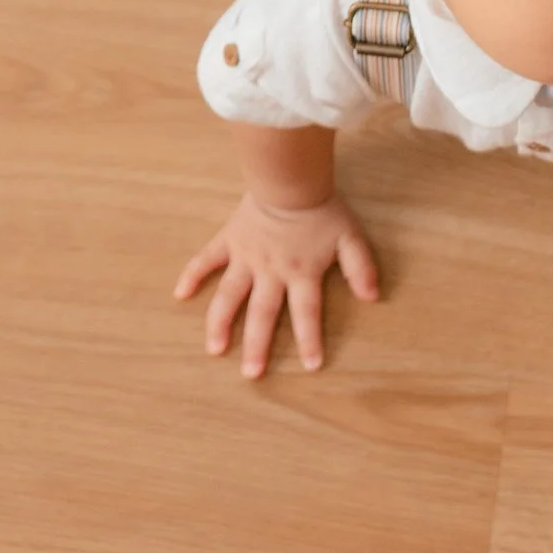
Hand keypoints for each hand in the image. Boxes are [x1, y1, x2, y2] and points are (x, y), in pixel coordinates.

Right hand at [174, 192, 380, 379]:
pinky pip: (206, 259)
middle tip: (252, 374)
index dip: (310, 339)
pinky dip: (192, 275)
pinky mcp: (229, 240)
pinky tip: (180, 294)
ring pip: (230, 296)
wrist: (289, 177)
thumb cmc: (322, 208)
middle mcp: (270, 272)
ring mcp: (246, 258)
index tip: (309, 366)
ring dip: (220, 323)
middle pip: (263, 314)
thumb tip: (372, 297)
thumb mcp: (350, 237)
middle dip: (257, 346)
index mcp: (300, 273)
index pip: (307, 313)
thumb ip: (361, 268)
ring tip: (214, 349)